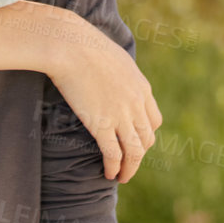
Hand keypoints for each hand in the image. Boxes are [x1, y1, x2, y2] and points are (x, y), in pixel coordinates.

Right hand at [45, 16, 161, 183]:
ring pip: (134, 152)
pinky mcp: (102, 124)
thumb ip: (122, 74)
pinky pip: (114, 154)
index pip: (154, 121)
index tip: (135, 142)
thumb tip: (115, 79)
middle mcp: (136, 104)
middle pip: (146, 139)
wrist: (70, 45)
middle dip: (138, 155)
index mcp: (142, 88)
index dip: (145, 136)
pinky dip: (114, 168)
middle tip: (128, 164)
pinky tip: (109, 173)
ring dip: (130, 169)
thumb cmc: (85, 45)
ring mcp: (121, 115)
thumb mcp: (116, 58)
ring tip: (122, 177)